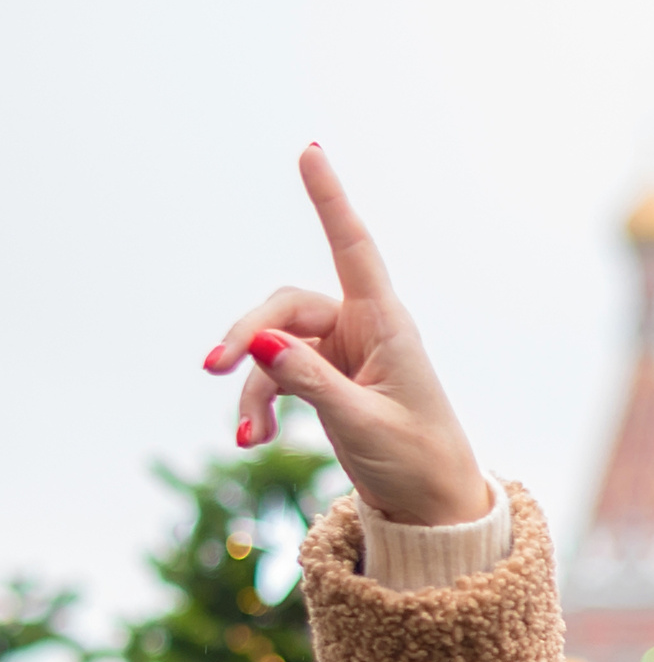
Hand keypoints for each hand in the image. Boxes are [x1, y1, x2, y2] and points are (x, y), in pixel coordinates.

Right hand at [203, 146, 487, 526]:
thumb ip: (311, 382)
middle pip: (285, 307)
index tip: (311, 151)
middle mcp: (363, 330)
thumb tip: (257, 341)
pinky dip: (262, 403)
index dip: (330, 200)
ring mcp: (342, 354)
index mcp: (387, 325)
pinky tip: (255, 438)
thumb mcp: (363, 423)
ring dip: (253, 386)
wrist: (433, 509)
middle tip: (214, 369)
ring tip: (248, 433)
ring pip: (273, 347)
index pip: (354, 249)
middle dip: (246, 336)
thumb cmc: (416, 462)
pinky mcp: (326, 380)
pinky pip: (277, 375)